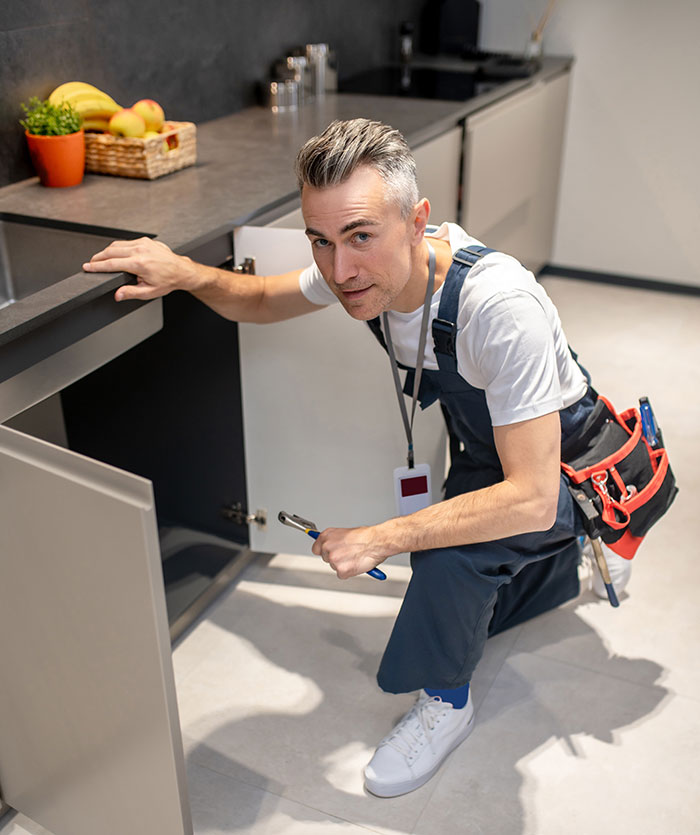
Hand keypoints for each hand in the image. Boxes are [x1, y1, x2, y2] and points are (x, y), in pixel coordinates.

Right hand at [82, 237, 199, 301]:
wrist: (181, 271)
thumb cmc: (168, 281)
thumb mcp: (149, 292)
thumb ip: (131, 293)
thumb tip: (118, 295)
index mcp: (139, 264)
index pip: (111, 264)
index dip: (96, 266)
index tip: (87, 267)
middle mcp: (140, 250)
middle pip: (110, 251)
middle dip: (98, 257)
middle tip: (90, 264)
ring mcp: (143, 243)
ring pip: (117, 245)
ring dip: (106, 251)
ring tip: (99, 259)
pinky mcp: (145, 240)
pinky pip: (126, 242)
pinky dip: (117, 248)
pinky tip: (114, 254)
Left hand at [311, 526, 387, 579]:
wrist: (376, 542)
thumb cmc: (365, 536)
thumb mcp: (345, 533)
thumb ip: (335, 540)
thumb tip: (333, 546)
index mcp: (327, 536)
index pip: (316, 548)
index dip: (324, 551)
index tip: (328, 553)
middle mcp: (327, 547)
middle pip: (326, 558)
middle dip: (336, 558)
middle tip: (348, 554)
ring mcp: (333, 559)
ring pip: (335, 567)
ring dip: (343, 565)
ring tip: (355, 557)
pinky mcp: (341, 570)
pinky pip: (342, 575)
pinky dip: (349, 572)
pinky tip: (357, 564)